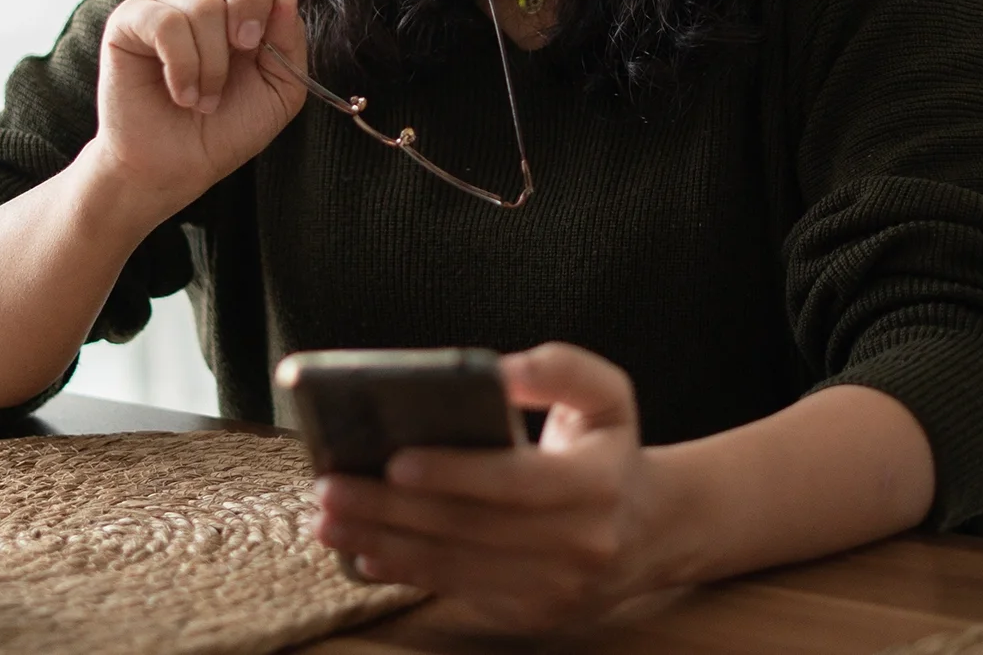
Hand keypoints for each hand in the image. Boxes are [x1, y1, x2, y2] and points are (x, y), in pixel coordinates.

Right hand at [94, 0, 309, 227]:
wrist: (175, 168)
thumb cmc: (226, 127)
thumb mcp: (281, 88)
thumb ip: (289, 39)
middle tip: (248, 47)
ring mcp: (162, 3)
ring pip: (204, 5)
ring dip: (215, 65)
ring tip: (206, 98)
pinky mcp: (129, 22)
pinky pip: (167, 24)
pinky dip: (184, 67)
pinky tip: (181, 94)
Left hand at [311, 343, 670, 633]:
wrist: (652, 530)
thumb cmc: (609, 450)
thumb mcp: (605, 393)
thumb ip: (558, 368)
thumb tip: (499, 372)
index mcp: (596, 483)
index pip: (514, 481)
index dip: (453, 472)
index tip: (394, 459)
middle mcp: (580, 544)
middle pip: (469, 528)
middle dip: (391, 509)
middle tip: (331, 489)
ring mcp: (556, 588)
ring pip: (455, 565)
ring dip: (384, 543)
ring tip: (330, 520)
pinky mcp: (533, 613)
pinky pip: (459, 591)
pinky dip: (407, 572)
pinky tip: (367, 551)